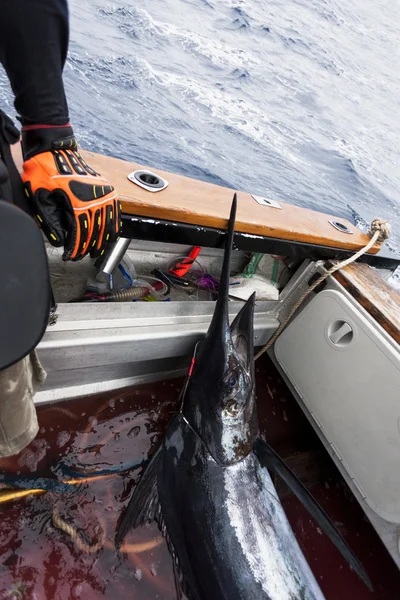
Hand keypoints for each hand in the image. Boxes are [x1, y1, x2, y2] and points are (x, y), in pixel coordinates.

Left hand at [22, 124, 120, 260]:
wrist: (55, 148)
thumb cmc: (44, 170)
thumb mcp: (39, 196)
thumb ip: (50, 221)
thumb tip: (60, 242)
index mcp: (77, 202)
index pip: (79, 233)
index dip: (76, 248)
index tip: (71, 256)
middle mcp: (94, 199)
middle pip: (94, 231)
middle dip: (88, 247)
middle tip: (82, 257)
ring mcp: (102, 193)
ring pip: (107, 223)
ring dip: (102, 240)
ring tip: (97, 252)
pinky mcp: (106, 188)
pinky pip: (114, 211)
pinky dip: (114, 225)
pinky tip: (111, 235)